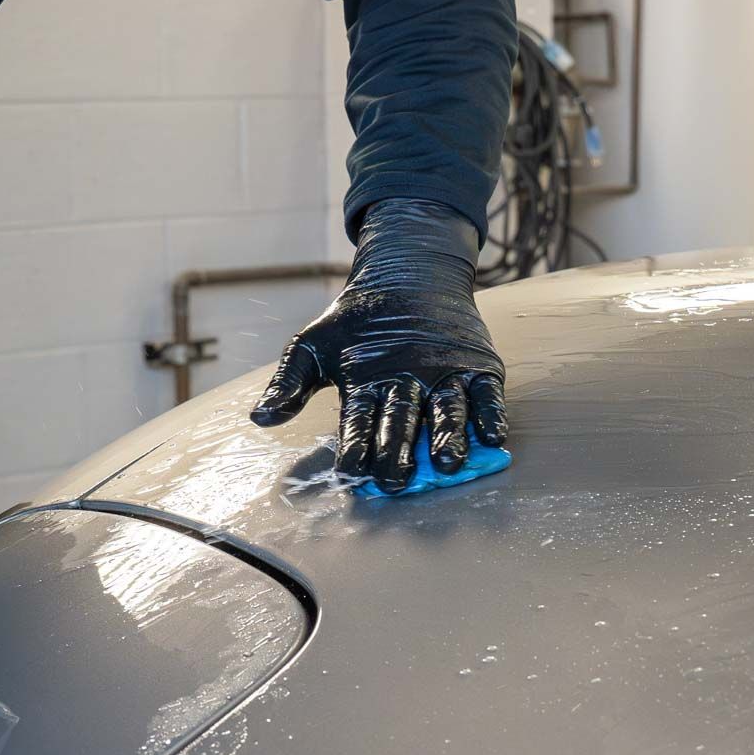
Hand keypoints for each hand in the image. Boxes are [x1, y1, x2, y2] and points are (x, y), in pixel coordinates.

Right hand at [250, 199, 506, 493]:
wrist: (405, 275)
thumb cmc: (354, 319)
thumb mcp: (313, 344)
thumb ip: (290, 382)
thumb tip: (260, 417)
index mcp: (368, 397)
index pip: (360, 426)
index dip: (356, 447)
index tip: (352, 470)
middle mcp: (408, 397)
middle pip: (403, 428)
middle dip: (400, 453)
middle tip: (397, 479)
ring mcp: (443, 384)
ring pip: (446, 416)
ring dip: (449, 439)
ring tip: (449, 462)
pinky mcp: (476, 370)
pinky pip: (483, 397)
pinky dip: (489, 416)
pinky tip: (493, 436)